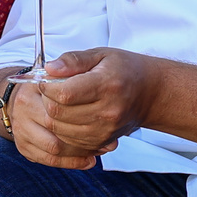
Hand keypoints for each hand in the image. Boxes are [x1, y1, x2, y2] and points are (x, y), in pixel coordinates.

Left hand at [3, 49, 155, 167]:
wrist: (149, 93)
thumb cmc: (124, 70)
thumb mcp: (101, 54)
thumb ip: (73, 60)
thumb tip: (49, 68)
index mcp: (106, 85)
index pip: (64, 94)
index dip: (48, 86)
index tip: (48, 79)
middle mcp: (107, 112)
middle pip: (58, 113)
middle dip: (47, 100)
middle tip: (52, 90)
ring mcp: (105, 130)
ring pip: (60, 129)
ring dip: (52, 116)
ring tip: (60, 102)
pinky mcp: (103, 141)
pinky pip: (69, 141)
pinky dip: (62, 129)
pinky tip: (69, 116)